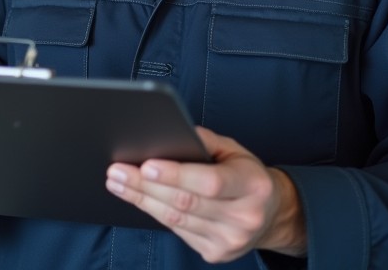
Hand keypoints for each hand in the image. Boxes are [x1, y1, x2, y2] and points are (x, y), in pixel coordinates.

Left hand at [105, 127, 306, 262]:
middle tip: (117, 171)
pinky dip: (154, 212)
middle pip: (185, 202)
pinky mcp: (216, 253)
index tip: (146, 165)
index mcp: (253, 186)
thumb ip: (206, 141)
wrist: (271, 215)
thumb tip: (171, 133)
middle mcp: (245, 217)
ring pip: (175, 219)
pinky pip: (177, 231)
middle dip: (145, 185)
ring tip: (118, 182)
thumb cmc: (247, 177)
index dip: (176, 175)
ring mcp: (230, 240)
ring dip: (142, 199)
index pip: (209, 182)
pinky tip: (139, 198)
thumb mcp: (236, 151)